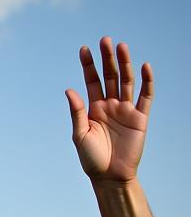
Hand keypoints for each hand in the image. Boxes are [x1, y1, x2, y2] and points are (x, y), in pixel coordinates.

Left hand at [67, 37, 152, 184]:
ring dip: (125, 64)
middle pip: (110, 76)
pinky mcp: (140, 117)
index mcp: (93, 109)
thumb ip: (77, 113)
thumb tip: (69, 90)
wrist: (109, 177)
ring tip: (121, 46)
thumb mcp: (80, 135)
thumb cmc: (91, 159)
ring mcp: (125, 110)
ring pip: (126, 81)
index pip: (92, 81)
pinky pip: (146, 95)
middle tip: (105, 40)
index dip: (88, 66)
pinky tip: (144, 67)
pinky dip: (147, 81)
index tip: (84, 49)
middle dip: (107, 59)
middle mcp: (110, 106)